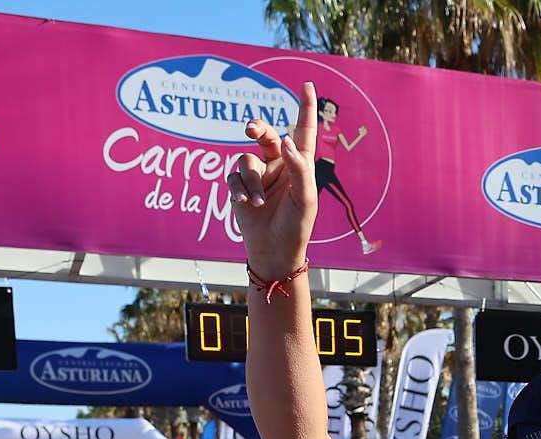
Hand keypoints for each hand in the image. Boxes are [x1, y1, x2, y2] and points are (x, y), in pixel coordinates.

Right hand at [228, 83, 318, 279]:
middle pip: (264, 134)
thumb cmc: (296, 227)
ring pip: (245, 160)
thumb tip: (285, 139)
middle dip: (257, 127)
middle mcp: (278, 165)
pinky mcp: (239, 187)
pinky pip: (232, 177)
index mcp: (299, 165)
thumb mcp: (304, 199)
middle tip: (250, 127)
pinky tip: (245, 205)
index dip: (305, 108)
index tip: (307, 85)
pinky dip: (239, 190)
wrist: (274, 252)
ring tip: (258, 203)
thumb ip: (299, 168)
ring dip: (251, 182)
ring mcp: (257, 175)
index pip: (302, 132)